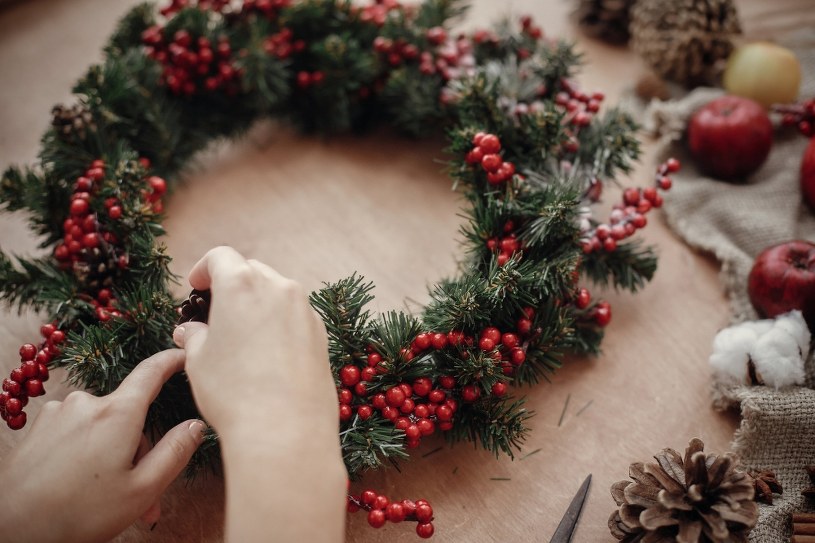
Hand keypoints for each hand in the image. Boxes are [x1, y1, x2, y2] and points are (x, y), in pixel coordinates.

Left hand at [0, 349, 203, 542]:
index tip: (186, 354)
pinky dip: (86, 454)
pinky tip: (81, 486)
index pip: (151, 372)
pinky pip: (76, 432)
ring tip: (110, 497)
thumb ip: (175, 452)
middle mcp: (87, 403)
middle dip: (139, 450)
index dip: (172, 360)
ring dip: (112, 455)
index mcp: (117, 413)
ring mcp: (59, 412)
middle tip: (144, 495)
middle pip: (128, 414)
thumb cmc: (79, 514)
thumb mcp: (142, 489)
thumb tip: (196, 425)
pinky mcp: (38, 427)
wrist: (9, 530)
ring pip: (101, 427)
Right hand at [173, 246, 344, 542]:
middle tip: (216, 312)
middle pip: (252, 270)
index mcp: (242, 284)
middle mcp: (279, 288)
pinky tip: (269, 354)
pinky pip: (296, 317)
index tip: (195, 286)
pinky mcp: (322, 334)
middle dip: (232, 284)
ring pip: (278, 292)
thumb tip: (191, 331)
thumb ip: (194, 337)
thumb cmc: (233, 393)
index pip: (220, 257)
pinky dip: (280, 323)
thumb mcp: (198, 362)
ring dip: (259, 303)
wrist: (286, 430)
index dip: (203, 268)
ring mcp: (305, 310)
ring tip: (242, 335)